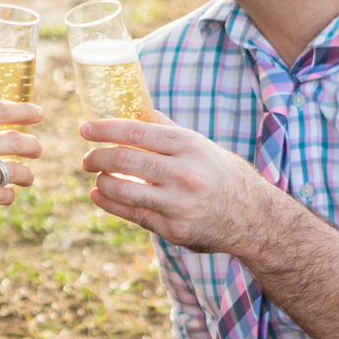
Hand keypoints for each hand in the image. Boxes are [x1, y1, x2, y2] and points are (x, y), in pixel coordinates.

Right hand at [0, 101, 42, 268]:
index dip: (25, 110)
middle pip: (13, 140)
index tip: (39, 113)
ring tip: (28, 177)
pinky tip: (5, 195)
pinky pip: (4, 194)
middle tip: (37, 149)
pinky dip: (8, 195)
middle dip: (32, 145)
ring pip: (13, 169)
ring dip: (26, 173)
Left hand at [80, 112, 286, 255]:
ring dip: (101, 182)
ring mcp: (177, 203)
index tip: (84, 129)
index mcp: (188, 145)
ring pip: (121, 189)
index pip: (134, 130)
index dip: (103, 129)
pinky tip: (100, 195)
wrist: (253, 218)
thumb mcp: (200, 146)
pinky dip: (109, 203)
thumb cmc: (221, 175)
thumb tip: (133, 110)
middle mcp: (183, 173)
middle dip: (96, 157)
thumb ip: (167, 131)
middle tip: (86, 158)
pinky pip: (131, 214)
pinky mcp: (172, 229)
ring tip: (97, 177)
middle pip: (123, 160)